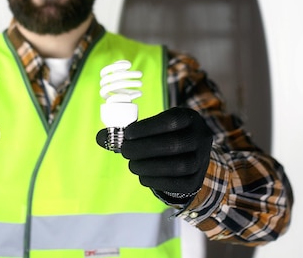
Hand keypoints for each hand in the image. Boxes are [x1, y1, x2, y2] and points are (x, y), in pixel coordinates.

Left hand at [97, 107, 211, 202]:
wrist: (189, 153)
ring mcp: (202, 159)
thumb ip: (128, 132)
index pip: (171, 121)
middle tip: (125, 152)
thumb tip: (100, 137)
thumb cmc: (164, 135)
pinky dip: (158, 182)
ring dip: (150, 167)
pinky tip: (143, 177)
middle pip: (174, 145)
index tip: (128, 134)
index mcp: (189, 117)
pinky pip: (180, 183)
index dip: (147, 128)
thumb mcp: (153, 127)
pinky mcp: (198, 179)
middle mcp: (201, 137)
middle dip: (144, 149)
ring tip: (132, 166)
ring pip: (179, 166)